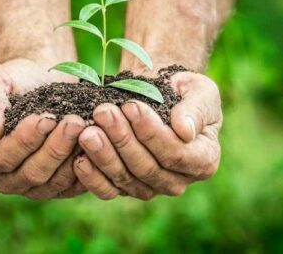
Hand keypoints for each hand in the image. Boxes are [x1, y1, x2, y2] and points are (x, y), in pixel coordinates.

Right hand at [0, 58, 86, 199]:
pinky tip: (98, 142)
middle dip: (55, 147)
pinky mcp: (59, 187)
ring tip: (86, 127)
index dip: (24, 140)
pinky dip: (87, 166)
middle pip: (31, 173)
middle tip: (75, 121)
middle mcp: (3, 177)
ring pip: (54, 181)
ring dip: (72, 155)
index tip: (45, 117)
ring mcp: (32, 186)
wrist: (41, 82)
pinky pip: (73, 185)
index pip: (0, 157)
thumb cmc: (12, 81)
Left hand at [73, 71, 221, 199]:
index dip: (151, 133)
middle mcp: (178, 181)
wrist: (161, 96)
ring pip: (125, 179)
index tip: (131, 106)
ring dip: (104, 155)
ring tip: (87, 131)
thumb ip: (195, 110)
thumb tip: (184, 130)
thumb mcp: (201, 92)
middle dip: (122, 139)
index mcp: (203, 160)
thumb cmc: (184, 92)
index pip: (176, 154)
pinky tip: (78, 159)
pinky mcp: (126, 188)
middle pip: (147, 168)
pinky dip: (92, 177)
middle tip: (102, 113)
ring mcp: (150, 188)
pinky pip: (108, 190)